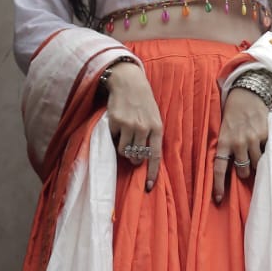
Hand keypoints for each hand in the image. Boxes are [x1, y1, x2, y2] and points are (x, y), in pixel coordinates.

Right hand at [106, 62, 162, 190]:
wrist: (129, 83)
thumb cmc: (143, 103)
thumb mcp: (154, 118)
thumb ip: (152, 136)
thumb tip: (144, 159)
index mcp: (157, 128)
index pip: (156, 156)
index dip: (152, 173)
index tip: (148, 187)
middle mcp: (144, 128)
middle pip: (137, 157)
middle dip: (134, 159)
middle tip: (131, 152)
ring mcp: (130, 125)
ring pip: (124, 151)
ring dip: (123, 149)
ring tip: (124, 138)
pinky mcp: (116, 122)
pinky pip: (114, 139)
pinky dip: (114, 136)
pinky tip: (118, 125)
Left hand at [213, 87, 268, 202]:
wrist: (247, 93)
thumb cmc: (232, 114)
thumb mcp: (223, 129)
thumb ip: (225, 147)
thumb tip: (228, 170)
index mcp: (223, 141)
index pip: (219, 168)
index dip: (218, 186)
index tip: (218, 200)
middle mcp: (238, 142)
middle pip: (243, 171)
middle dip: (244, 172)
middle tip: (246, 167)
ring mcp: (253, 139)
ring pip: (257, 164)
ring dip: (257, 164)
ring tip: (256, 156)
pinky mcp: (266, 134)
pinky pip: (268, 152)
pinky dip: (267, 153)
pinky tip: (265, 146)